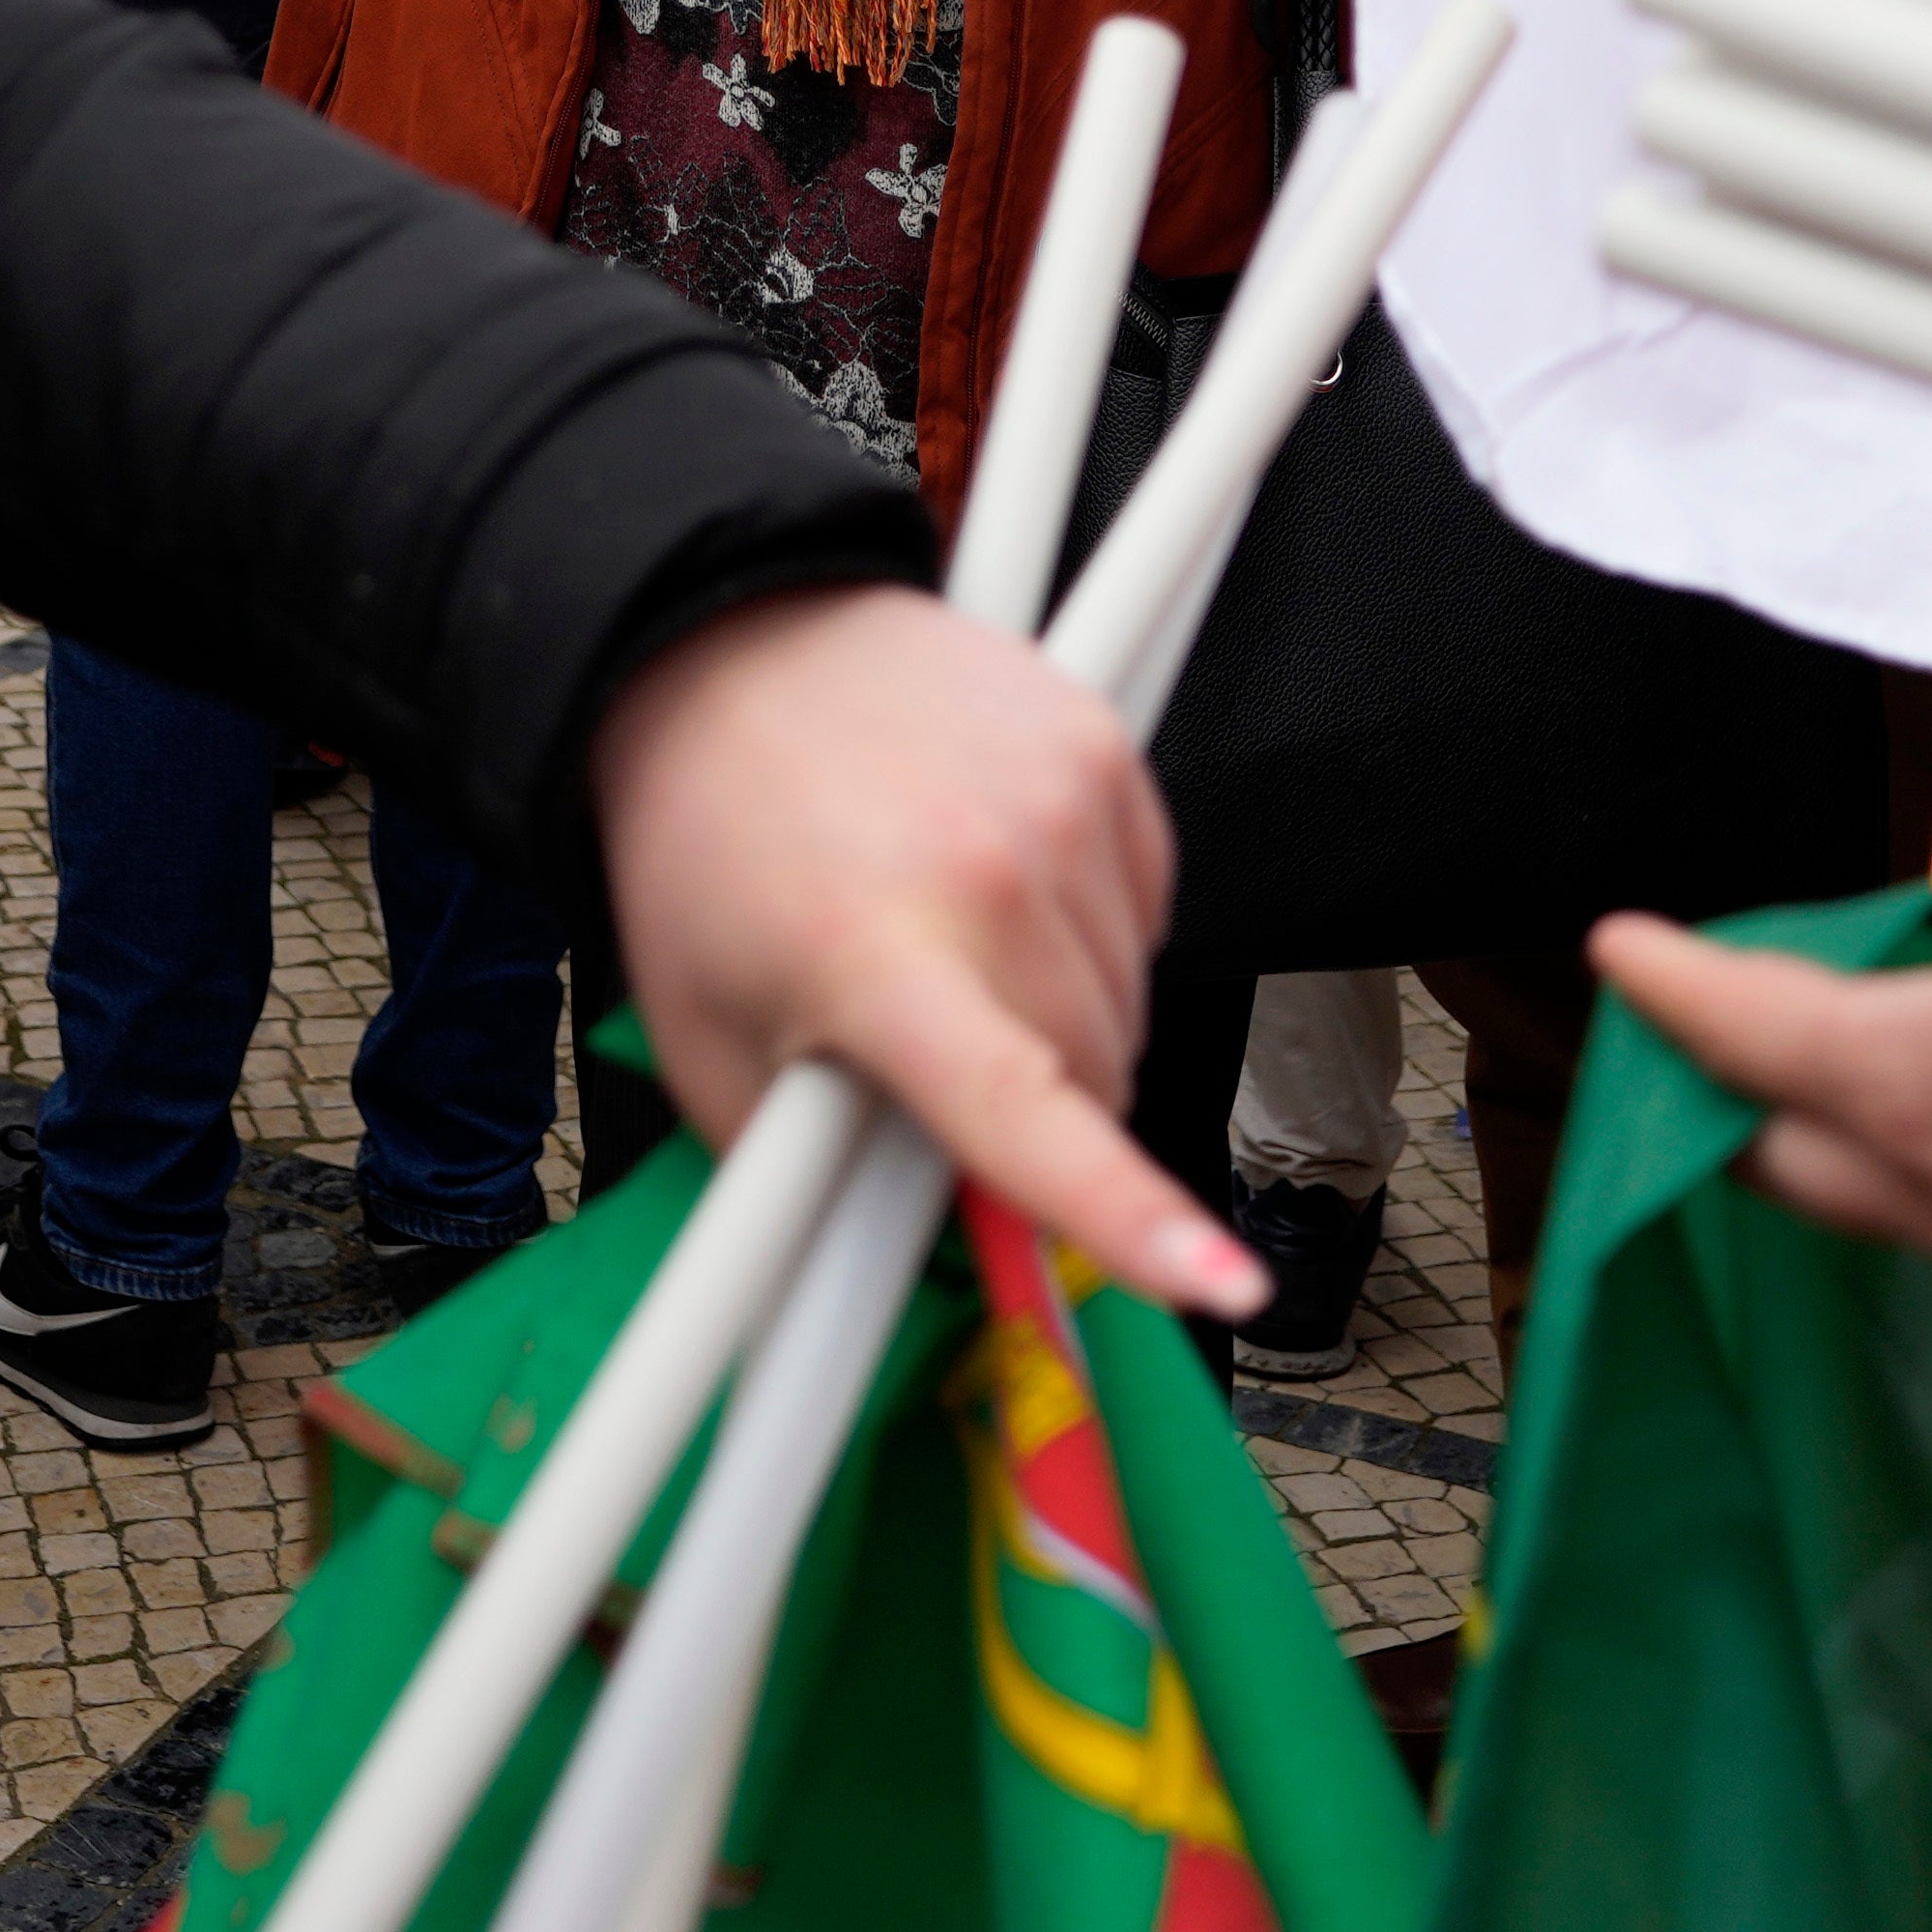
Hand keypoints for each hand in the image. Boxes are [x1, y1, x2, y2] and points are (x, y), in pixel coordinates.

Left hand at [592, 582, 1251, 1310]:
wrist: (721, 647)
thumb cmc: (709, 857)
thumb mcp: (713, 1045)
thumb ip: (807, 1185)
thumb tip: (914, 1279)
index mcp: (878, 958)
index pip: (1027, 1113)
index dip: (1130, 1216)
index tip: (1222, 1284)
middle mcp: (987, 871)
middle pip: (1096, 1078)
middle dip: (1038, 1116)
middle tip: (932, 1063)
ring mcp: (1060, 796)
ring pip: (1129, 1000)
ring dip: (1064, 1018)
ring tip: (946, 944)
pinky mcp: (1102, 746)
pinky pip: (1146, 907)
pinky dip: (1088, 930)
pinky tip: (995, 885)